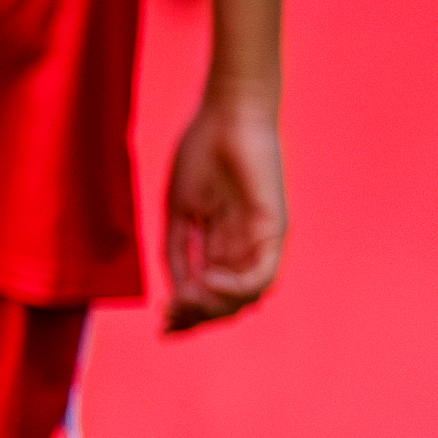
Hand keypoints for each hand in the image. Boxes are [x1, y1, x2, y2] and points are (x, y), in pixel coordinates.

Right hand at [160, 91, 285, 333]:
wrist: (225, 115)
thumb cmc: (200, 152)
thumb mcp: (179, 211)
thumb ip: (178, 251)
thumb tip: (177, 293)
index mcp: (220, 242)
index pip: (210, 292)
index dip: (187, 313)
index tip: (162, 322)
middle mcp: (243, 247)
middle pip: (227, 303)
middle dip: (197, 318)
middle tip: (169, 319)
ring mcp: (260, 241)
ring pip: (245, 297)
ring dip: (213, 307)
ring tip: (186, 300)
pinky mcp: (274, 230)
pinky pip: (261, 275)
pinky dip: (234, 288)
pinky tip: (208, 282)